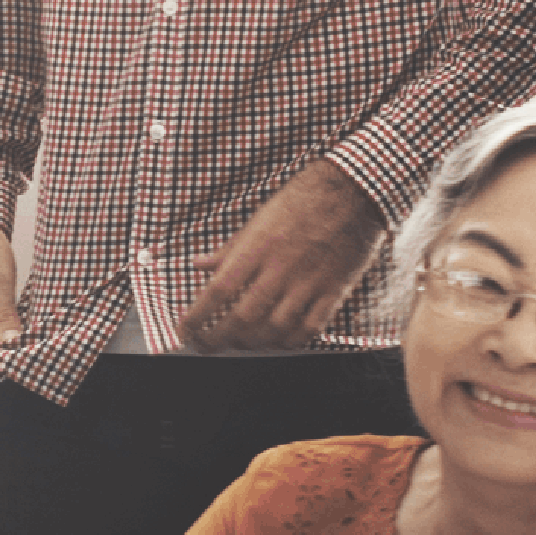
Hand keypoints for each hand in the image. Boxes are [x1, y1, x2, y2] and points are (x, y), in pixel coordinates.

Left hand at [178, 160, 383, 352]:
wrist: (351, 190)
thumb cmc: (300, 201)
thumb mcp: (257, 220)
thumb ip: (228, 249)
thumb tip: (198, 264)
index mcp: (256, 249)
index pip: (217, 291)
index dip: (196, 317)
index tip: (184, 331)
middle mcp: (279, 269)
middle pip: (242, 318)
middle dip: (218, 339)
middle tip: (206, 345)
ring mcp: (308, 281)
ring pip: (274, 328)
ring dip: (252, 343)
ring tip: (239, 344)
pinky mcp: (334, 289)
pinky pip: (311, 327)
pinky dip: (291, 341)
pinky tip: (279, 341)